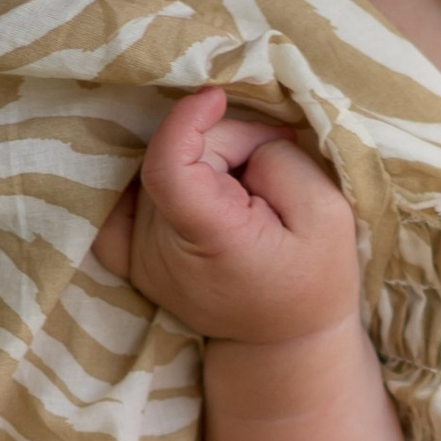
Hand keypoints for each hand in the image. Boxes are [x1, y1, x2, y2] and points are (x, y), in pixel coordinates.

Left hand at [92, 86, 359, 345]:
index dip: (185, 120)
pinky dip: (144, 180)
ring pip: (157, 172)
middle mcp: (161, 252)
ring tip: (244, 190)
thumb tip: (234, 138)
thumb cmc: (313, 277)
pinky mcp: (130, 259)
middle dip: (221, 144)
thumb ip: (279, 162)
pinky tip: (181, 179)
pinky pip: (113, 205)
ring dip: (200, 163)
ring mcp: (139, 258)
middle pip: (173, 159)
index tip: (217, 98)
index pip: (166, 167)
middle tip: (270, 160)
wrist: (284, 341)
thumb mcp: (327, 214)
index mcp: (211, 242)